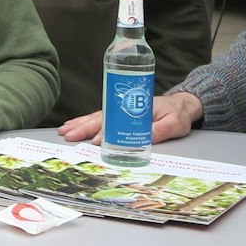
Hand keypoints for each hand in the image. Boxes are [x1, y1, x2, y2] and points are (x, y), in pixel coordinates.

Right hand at [59, 91, 201, 145]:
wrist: (181, 104)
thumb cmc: (178, 113)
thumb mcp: (174, 123)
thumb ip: (161, 130)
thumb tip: (146, 139)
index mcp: (134, 107)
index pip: (115, 119)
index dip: (103, 130)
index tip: (94, 140)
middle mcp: (123, 107)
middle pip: (100, 117)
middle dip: (82, 127)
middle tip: (68, 136)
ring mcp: (119, 110)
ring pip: (96, 117)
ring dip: (79, 124)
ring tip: (64, 131)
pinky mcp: (119, 114)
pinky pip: (99, 118)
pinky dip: (85, 122)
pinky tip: (74, 126)